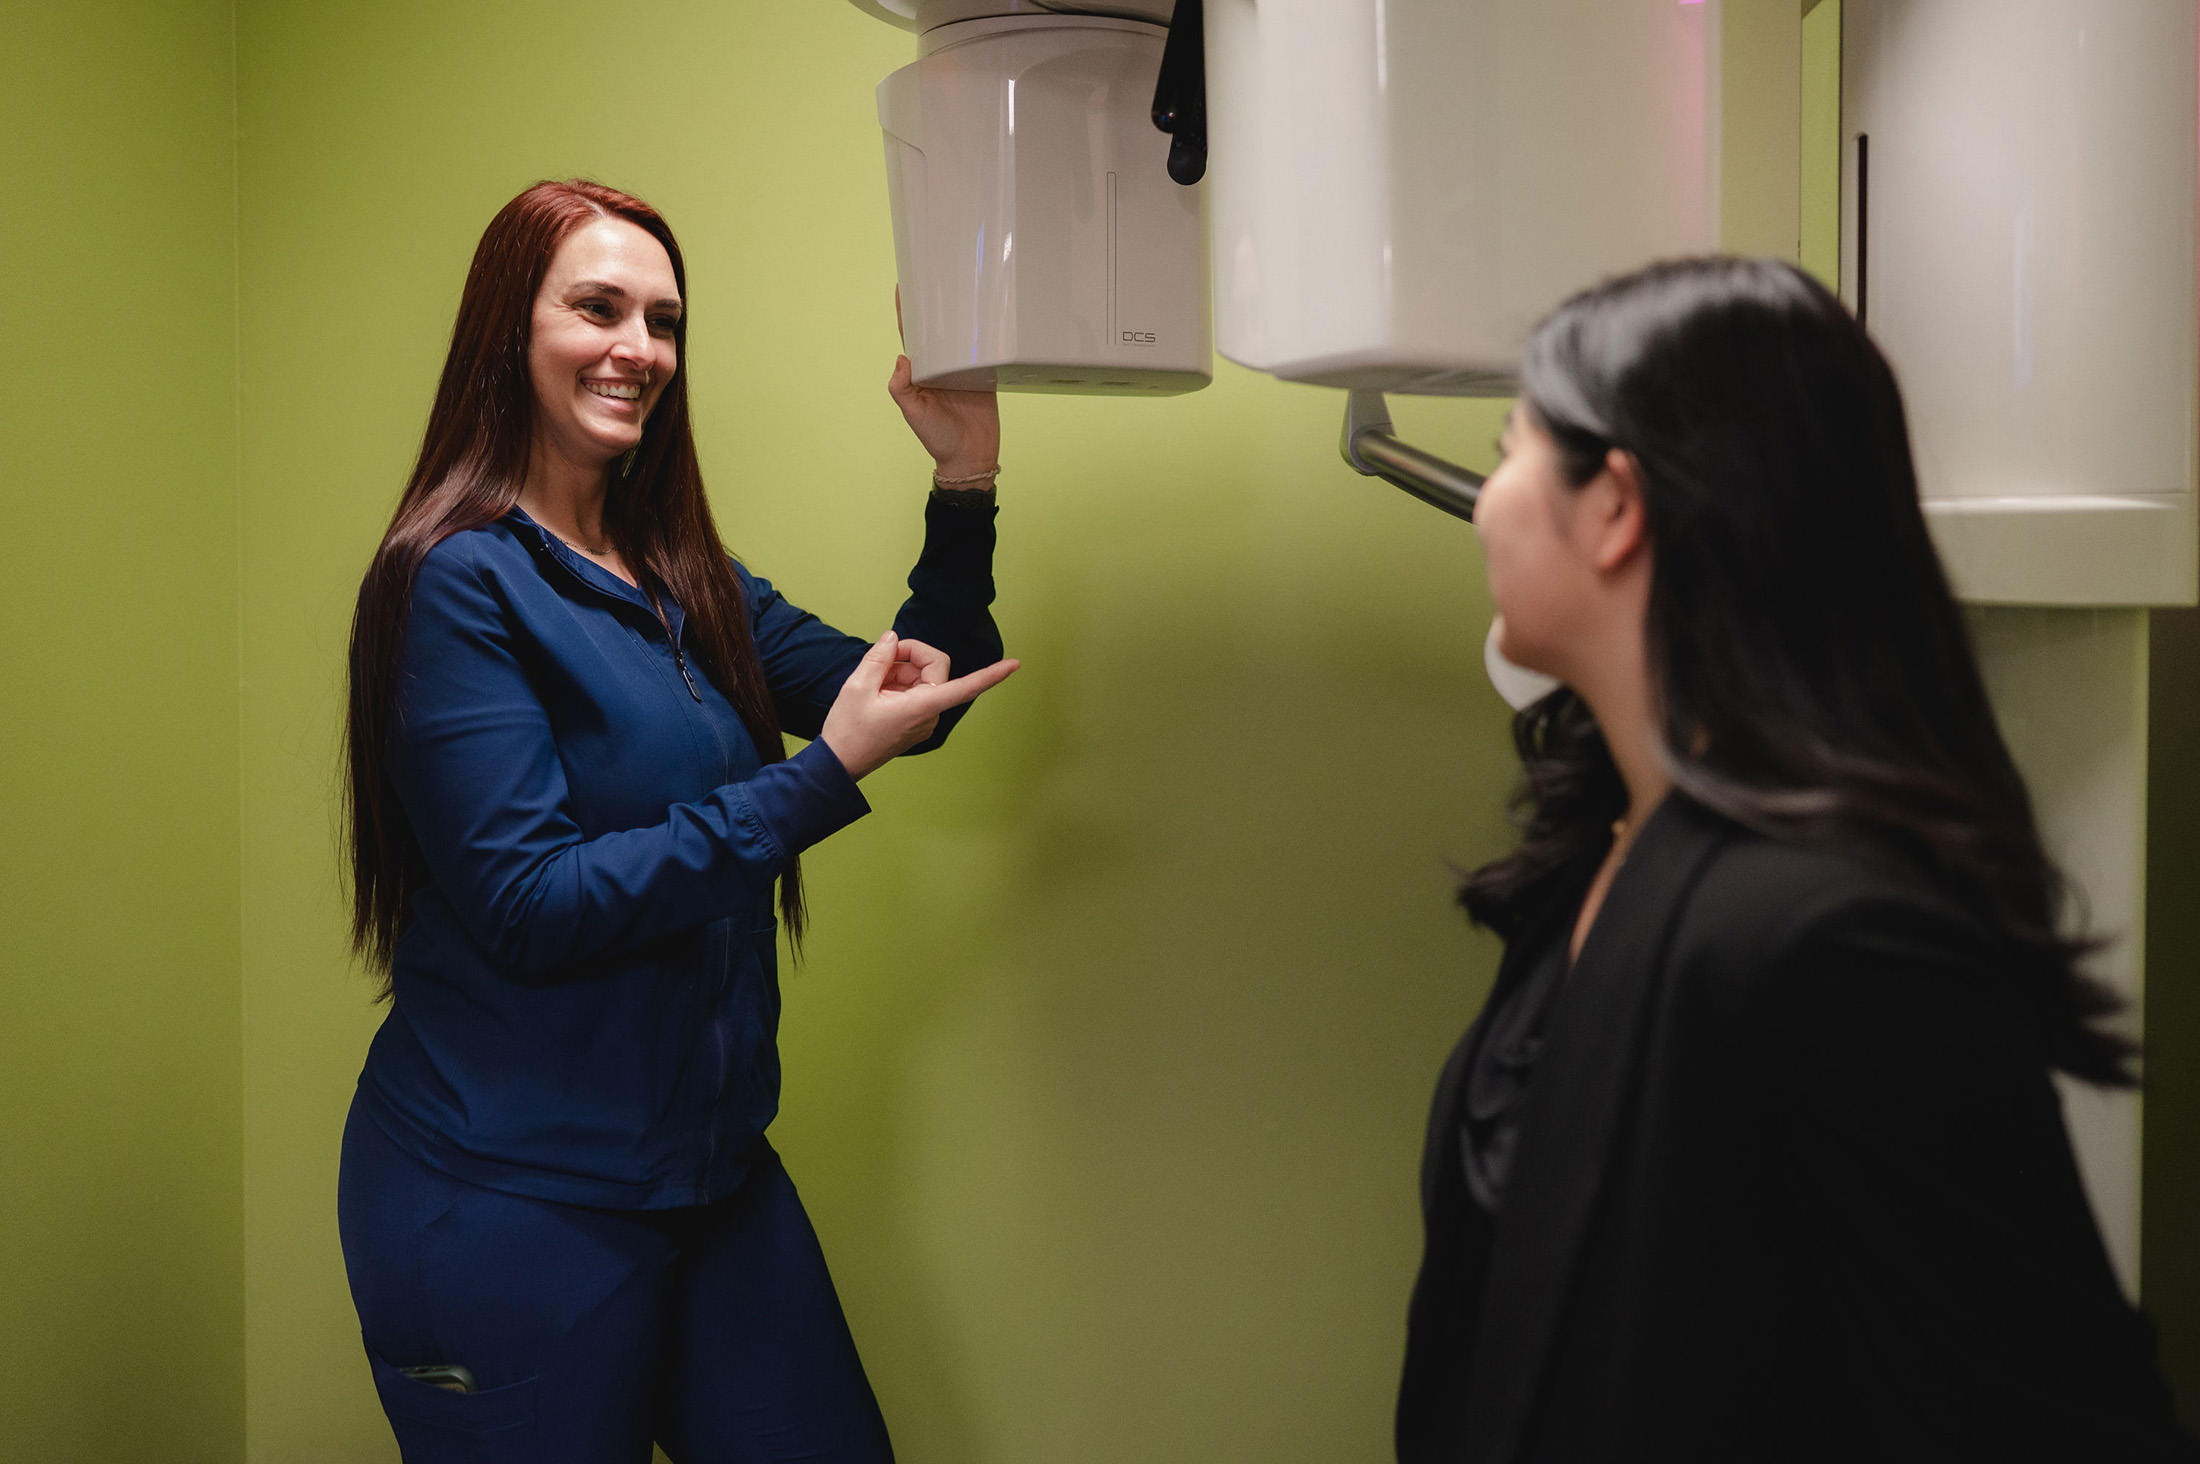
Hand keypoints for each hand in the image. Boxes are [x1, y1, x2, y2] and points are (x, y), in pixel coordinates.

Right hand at [819, 633, 1018, 780]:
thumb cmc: (848, 731)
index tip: (1015, 665)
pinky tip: (876, 691)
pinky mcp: (915, 722)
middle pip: (935, 669)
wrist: (838, 765)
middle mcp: (930, 714)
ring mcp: (924, 720)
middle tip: (882, 658)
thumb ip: (879, 657)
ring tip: (872, 683)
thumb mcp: (857, 687)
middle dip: (911, 657)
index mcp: (922, 707)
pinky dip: (897, 684)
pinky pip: (914, 692)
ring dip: (899, 671)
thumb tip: (893, 637)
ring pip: (922, 679)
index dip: (992, 674)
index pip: (967, 687)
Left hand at [889, 290, 999, 478]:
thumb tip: (902, 358)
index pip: (910, 336)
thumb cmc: (938, 437)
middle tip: (936, 274)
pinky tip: (987, 314)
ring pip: (960, 334)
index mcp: (921, 371)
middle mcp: (940, 365)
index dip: (906, 312)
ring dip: (960, 314)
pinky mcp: (985, 373)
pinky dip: (985, 333)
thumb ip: (902, 389)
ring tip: (962, 286)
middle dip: (934, 305)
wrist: (970, 456)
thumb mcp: (914, 414)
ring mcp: (963, 367)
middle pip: (936, 328)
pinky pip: (983, 348)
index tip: (903, 286)